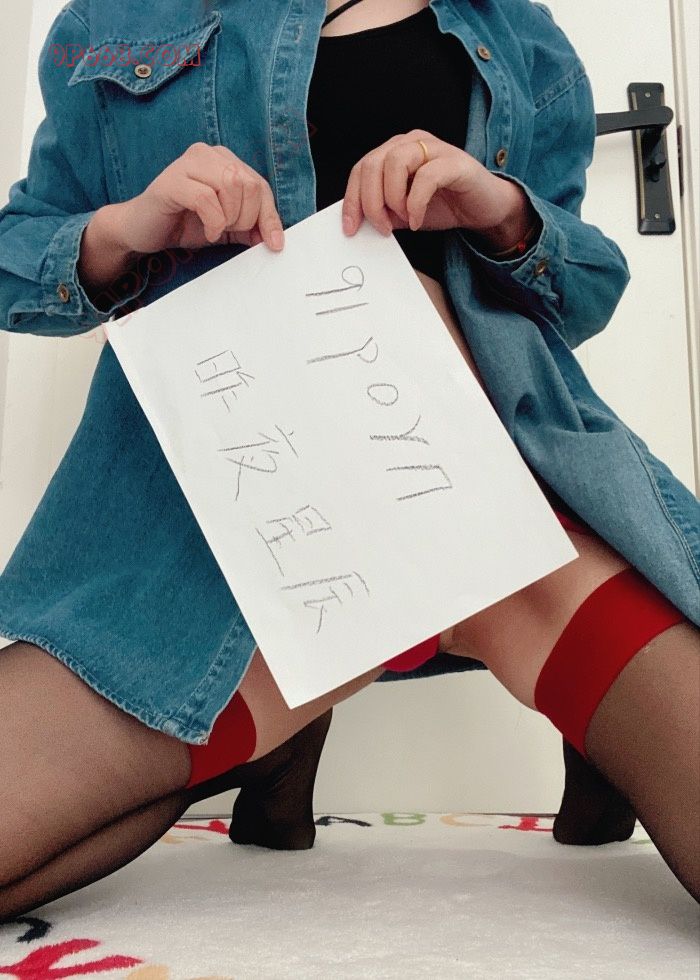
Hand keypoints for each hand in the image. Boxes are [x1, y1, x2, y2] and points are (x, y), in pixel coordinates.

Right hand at [116, 142, 284, 255]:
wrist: (142, 229)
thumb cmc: (184, 224)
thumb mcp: (226, 227)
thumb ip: (250, 228)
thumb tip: (275, 238)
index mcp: (224, 160)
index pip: (260, 185)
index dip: (270, 217)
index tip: (275, 244)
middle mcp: (208, 154)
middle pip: (249, 184)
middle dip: (246, 218)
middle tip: (227, 231)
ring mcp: (188, 163)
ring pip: (231, 185)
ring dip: (229, 218)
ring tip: (215, 229)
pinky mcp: (172, 181)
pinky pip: (207, 199)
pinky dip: (213, 222)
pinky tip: (207, 232)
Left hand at [341, 129, 535, 250]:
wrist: (483, 209)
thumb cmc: (444, 206)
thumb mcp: (403, 212)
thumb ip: (381, 211)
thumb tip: (357, 223)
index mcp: (395, 151)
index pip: (362, 168)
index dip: (352, 199)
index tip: (350, 228)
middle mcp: (412, 143)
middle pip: (373, 163)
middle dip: (370, 202)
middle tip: (381, 228)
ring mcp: (434, 148)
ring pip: (395, 162)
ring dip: (392, 198)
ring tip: (403, 220)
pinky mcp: (455, 162)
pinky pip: (426, 177)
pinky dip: (416, 203)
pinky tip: (417, 220)